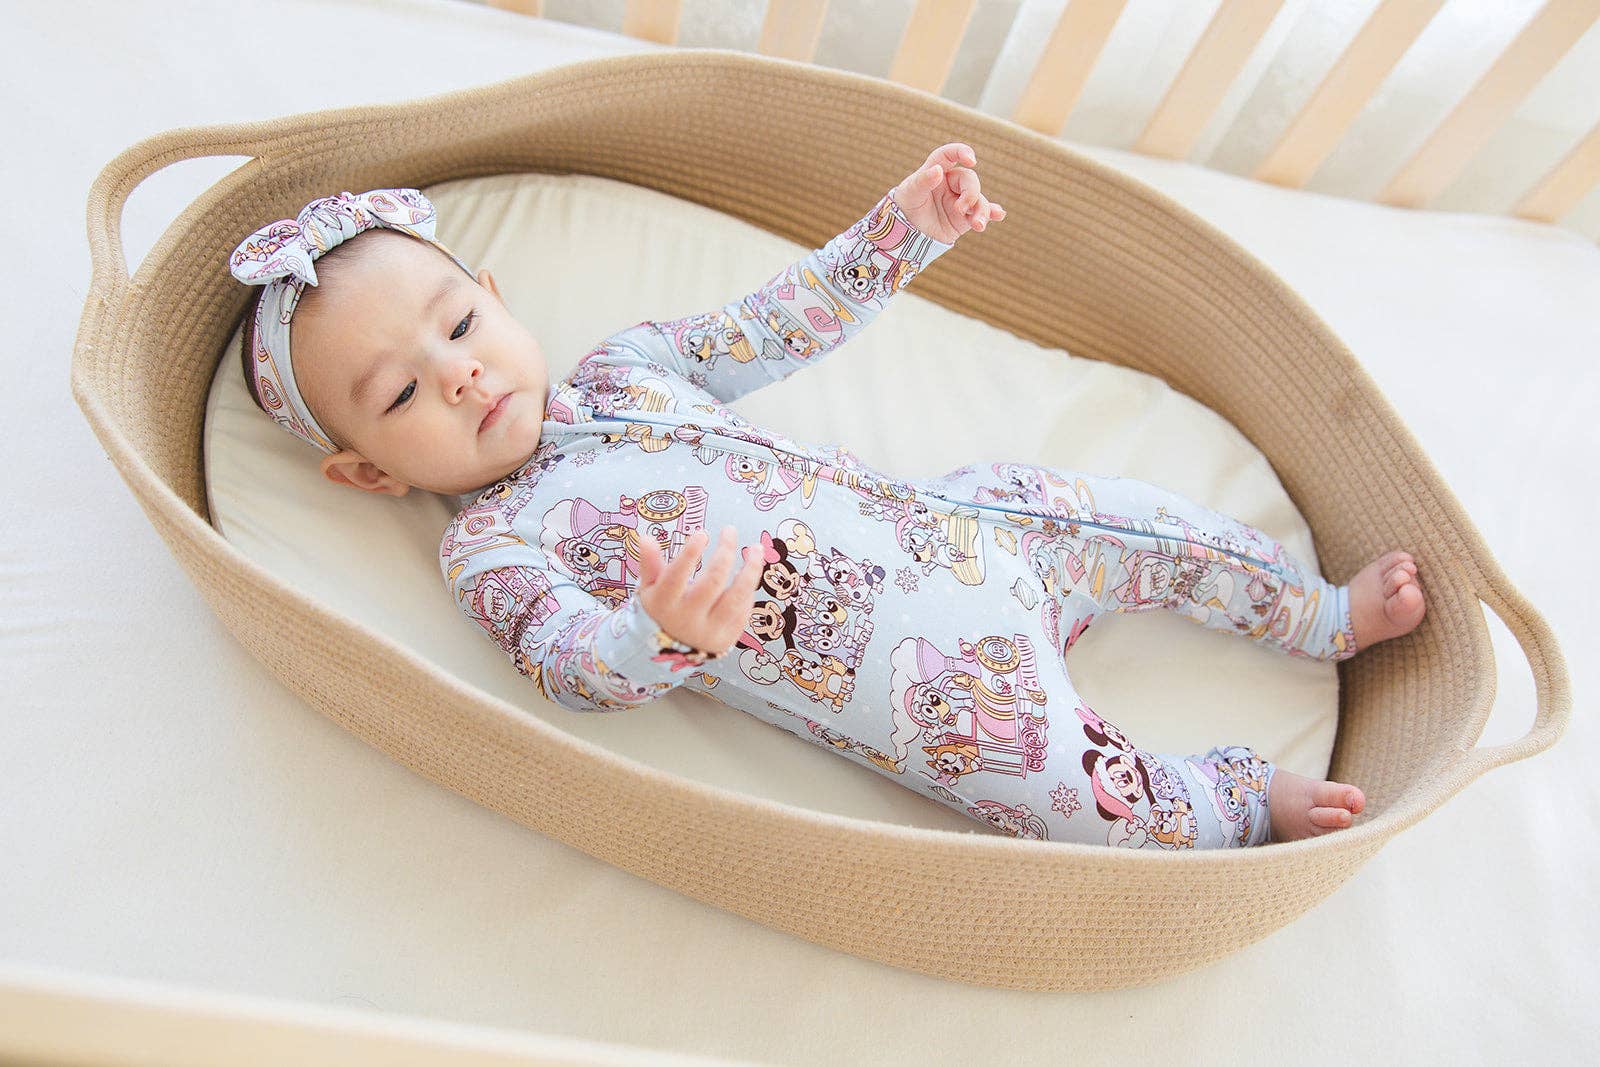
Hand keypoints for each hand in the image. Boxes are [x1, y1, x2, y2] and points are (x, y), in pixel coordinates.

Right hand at [636, 525, 763, 656]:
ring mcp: (709, 630)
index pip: (676, 577)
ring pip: (736, 597)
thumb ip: (650, 563)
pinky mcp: (727, 638)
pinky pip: (744, 609)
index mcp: (664, 604)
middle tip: (730, 530)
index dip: (690, 554)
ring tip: (756, 549)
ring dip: (751, 570)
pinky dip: (748, 589)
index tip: (702, 533)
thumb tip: (646, 537)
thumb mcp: (650, 587)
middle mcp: (687, 619)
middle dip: (725, 552)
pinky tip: (749, 572)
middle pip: (712, 582)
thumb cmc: (661, 608)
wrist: (670, 648)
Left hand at [889, 142, 1004, 244]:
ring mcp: (960, 200)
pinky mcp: (965, 217)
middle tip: (960, 209)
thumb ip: (923, 181)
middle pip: (970, 180)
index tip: (971, 160)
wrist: (907, 233)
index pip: (949, 155)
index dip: (961, 152)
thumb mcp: (910, 193)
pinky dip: (992, 213)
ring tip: (978, 225)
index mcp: (936, 170)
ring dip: (982, 210)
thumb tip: (938, 170)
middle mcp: (951, 183)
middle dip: (970, 194)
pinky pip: (982, 213)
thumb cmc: (906, 206)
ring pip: (978, 199)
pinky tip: (998, 215)